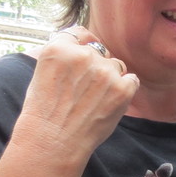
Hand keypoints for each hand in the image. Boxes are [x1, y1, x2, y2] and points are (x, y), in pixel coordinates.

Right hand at [15, 26, 138, 165]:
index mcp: (58, 48)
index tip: (83, 61)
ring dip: (110, 78)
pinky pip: (132, 80)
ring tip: (94, 101)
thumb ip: (64, 56)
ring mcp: (104, 71)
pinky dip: (125, 89)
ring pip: (116, 65)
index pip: (80, 34)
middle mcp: (82, 55)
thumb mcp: (43, 73)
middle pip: (100, 51)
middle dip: (96, 67)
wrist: (53, 141)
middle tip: (84, 92)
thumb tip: (86, 46)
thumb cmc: (45, 112)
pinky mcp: (122, 88)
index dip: (83, 46)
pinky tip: (109, 103)